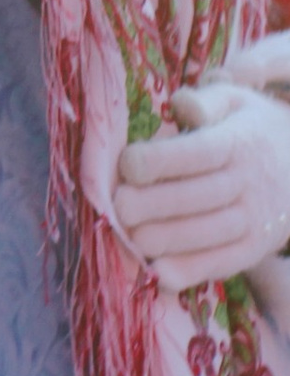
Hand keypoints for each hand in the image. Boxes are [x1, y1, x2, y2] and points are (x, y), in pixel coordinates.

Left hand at [112, 80, 289, 288]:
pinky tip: (160, 275)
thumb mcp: (235, 101)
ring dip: (168, 240)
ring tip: (131, 238)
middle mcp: (249, 182)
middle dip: (154, 204)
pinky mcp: (256, 248)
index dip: (160, 161)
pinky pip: (226, 263)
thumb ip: (205, 101)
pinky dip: (193, 271)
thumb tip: (184, 107)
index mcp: (238, 142)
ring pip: (211, 234)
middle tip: (118, 207)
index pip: (199, 153)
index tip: (127, 165)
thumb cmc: (250, 128)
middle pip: (199, 197)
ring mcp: (256, 219)